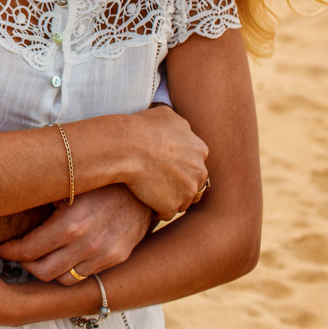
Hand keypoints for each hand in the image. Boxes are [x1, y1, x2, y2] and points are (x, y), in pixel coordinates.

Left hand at [0, 185, 151, 283]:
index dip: (7, 250)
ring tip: (35, 255)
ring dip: (44, 269)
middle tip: (13, 251)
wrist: (144, 178)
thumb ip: (41, 199)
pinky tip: (60, 256)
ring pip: (62, 279)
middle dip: (22, 262)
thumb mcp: (68, 182)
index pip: (27, 250)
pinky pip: (83, 275)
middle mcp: (87, 244)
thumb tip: (7, 200)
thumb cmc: (99, 175)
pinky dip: (67, 270)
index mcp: (70, 224)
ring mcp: (104, 254)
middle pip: (41, 270)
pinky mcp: (116, 258)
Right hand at [124, 105, 208, 219]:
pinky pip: (166, 213)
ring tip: (153, 193)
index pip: (196, 164)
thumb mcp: (167, 115)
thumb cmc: (143, 127)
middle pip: (193, 184)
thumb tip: (180, 128)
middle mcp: (199, 172)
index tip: (166, 165)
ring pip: (182, 201)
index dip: (181, 165)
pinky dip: (157, 209)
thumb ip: (180, 125)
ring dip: (171, 198)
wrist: (127, 146)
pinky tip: (146, 202)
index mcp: (200, 150)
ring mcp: (187, 191)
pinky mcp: (171, 206)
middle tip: (160, 180)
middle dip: (180, 184)